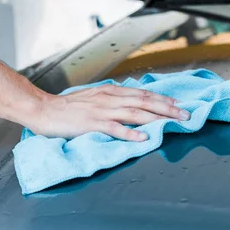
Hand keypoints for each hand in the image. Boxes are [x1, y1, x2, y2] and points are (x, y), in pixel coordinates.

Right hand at [27, 84, 189, 140]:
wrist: (43, 109)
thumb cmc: (68, 107)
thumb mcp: (94, 97)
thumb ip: (112, 99)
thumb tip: (129, 102)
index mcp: (110, 92)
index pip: (142, 94)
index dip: (162, 99)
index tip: (178, 104)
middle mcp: (109, 99)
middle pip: (144, 101)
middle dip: (168, 108)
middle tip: (186, 114)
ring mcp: (101, 111)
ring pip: (135, 113)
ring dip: (157, 118)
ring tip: (173, 123)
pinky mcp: (92, 124)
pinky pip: (115, 128)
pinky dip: (131, 133)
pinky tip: (144, 137)